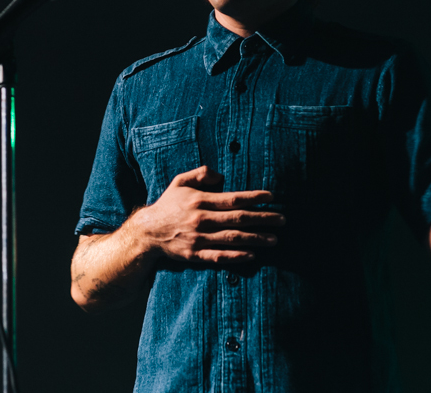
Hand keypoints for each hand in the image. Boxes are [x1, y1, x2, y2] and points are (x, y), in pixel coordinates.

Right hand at [129, 165, 283, 263]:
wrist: (148, 231)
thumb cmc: (168, 204)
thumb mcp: (180, 182)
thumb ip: (200, 173)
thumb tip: (220, 175)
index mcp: (200, 200)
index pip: (232, 199)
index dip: (253, 198)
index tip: (271, 197)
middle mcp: (201, 220)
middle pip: (238, 219)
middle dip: (263, 219)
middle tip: (282, 220)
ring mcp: (199, 239)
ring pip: (233, 239)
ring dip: (255, 239)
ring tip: (274, 239)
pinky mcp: (195, 255)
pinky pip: (219, 257)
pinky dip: (236, 256)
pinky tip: (252, 255)